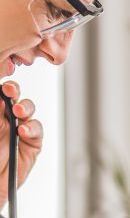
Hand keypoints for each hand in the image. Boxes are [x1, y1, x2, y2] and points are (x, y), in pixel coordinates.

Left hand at [0, 81, 42, 203]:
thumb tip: (0, 99)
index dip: (2, 81)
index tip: (3, 75)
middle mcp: (3, 119)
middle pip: (13, 96)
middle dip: (13, 90)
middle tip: (9, 90)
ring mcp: (18, 130)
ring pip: (27, 110)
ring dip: (24, 107)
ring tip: (18, 111)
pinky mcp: (32, 143)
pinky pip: (37, 130)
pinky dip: (32, 128)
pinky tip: (23, 131)